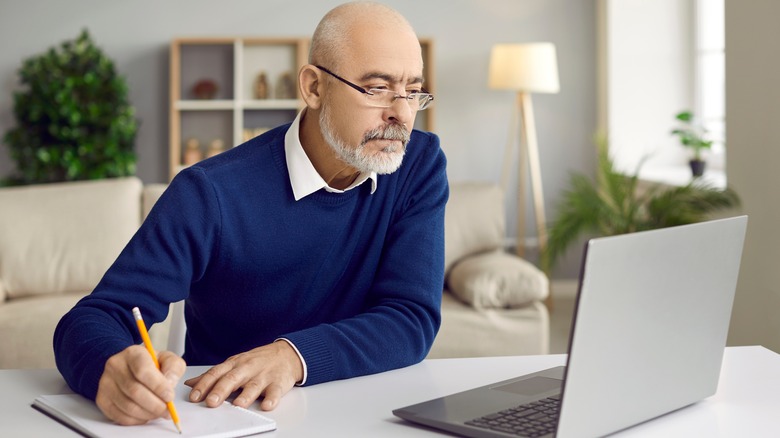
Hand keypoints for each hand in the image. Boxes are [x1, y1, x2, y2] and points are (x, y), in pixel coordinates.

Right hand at [96, 345, 185, 424]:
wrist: (131, 368)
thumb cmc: (151, 365)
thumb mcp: (167, 359)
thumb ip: (173, 369)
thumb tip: (170, 384)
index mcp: (133, 353)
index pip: (143, 371)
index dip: (158, 387)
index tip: (169, 396)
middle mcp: (115, 366)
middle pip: (134, 391)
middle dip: (155, 404)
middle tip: (167, 410)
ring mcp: (106, 383)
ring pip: (127, 406)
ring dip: (147, 413)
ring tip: (158, 412)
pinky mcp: (102, 399)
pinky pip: (119, 416)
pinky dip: (136, 419)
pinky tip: (145, 414)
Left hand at [184, 340, 302, 410]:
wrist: (286, 354)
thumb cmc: (257, 361)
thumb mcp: (234, 364)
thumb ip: (214, 375)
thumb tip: (191, 383)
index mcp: (234, 365)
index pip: (216, 373)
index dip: (204, 385)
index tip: (194, 397)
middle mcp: (247, 369)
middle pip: (232, 379)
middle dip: (221, 390)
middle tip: (211, 402)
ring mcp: (264, 375)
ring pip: (253, 386)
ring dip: (246, 395)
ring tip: (238, 405)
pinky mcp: (279, 383)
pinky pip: (275, 391)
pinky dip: (272, 399)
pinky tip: (267, 405)